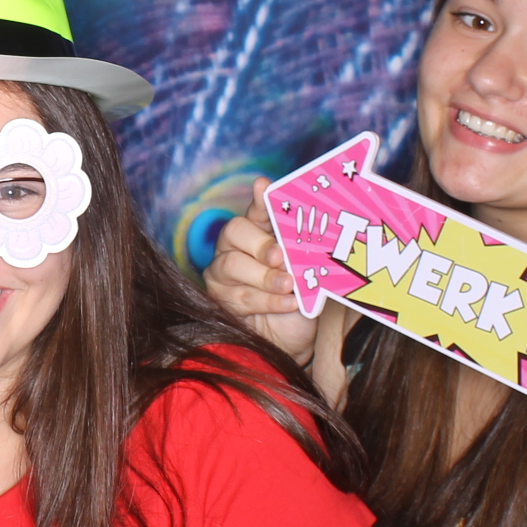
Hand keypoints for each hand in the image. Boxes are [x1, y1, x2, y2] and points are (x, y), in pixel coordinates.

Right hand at [201, 178, 319, 363]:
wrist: (289, 340)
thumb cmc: (298, 301)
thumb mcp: (308, 275)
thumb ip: (302, 257)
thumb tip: (301, 249)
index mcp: (260, 233)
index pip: (258, 210)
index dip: (260, 199)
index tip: (263, 186)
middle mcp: (236, 247)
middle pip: (235, 231)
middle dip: (259, 244)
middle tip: (280, 257)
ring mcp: (223, 272)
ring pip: (233, 265)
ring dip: (265, 278)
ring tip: (289, 287)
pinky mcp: (218, 298)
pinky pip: (240, 295)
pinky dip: (268, 301)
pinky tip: (288, 304)